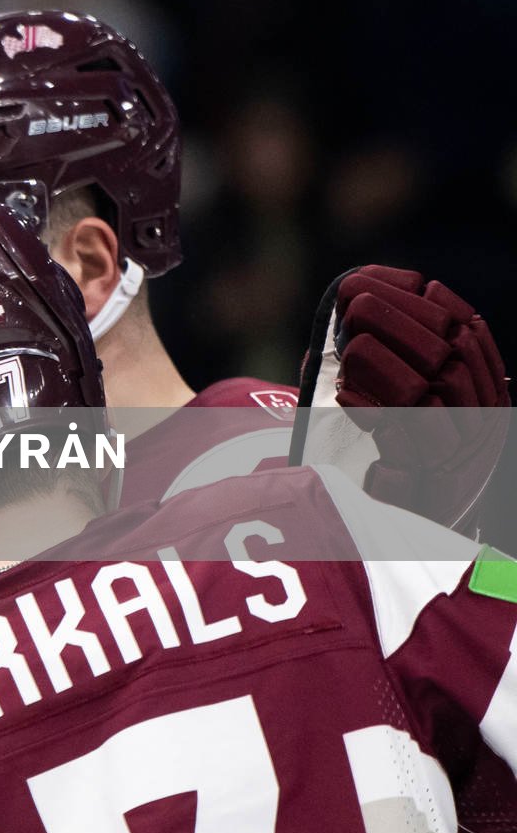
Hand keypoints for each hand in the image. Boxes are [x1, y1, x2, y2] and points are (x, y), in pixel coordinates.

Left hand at [335, 265, 507, 526]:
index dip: (451, 312)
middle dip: (408, 325)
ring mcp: (461, 463)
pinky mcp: (431, 494)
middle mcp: (483, 434)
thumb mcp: (400, 413)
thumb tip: (354, 314)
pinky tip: (347, 401)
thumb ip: (388, 370)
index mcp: (484, 407)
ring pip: (433, 398)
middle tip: (360, 301)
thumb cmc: (393, 471)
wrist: (392, 549)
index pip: (479, 347)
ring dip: (385, 366)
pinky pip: (407, 443)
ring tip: (349, 348)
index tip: (422, 283)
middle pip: (454, 365)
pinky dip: (375, 414)